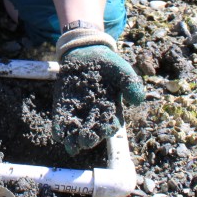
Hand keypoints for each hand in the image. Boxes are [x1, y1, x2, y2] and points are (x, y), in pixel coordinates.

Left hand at [52, 37, 144, 155]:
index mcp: (110, 110)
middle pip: (92, 133)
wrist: (86, 52)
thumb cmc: (108, 64)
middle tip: (85, 139)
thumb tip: (137, 100)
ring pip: (75, 132)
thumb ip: (131, 83)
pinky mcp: (63, 106)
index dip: (107, 128)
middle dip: (89, 138)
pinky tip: (58, 133)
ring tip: (71, 144)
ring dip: (73, 140)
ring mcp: (78, 112)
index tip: (104, 129)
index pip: (110, 124)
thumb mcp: (122, 70)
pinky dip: (59, 128)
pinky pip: (61, 121)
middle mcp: (94, 115)